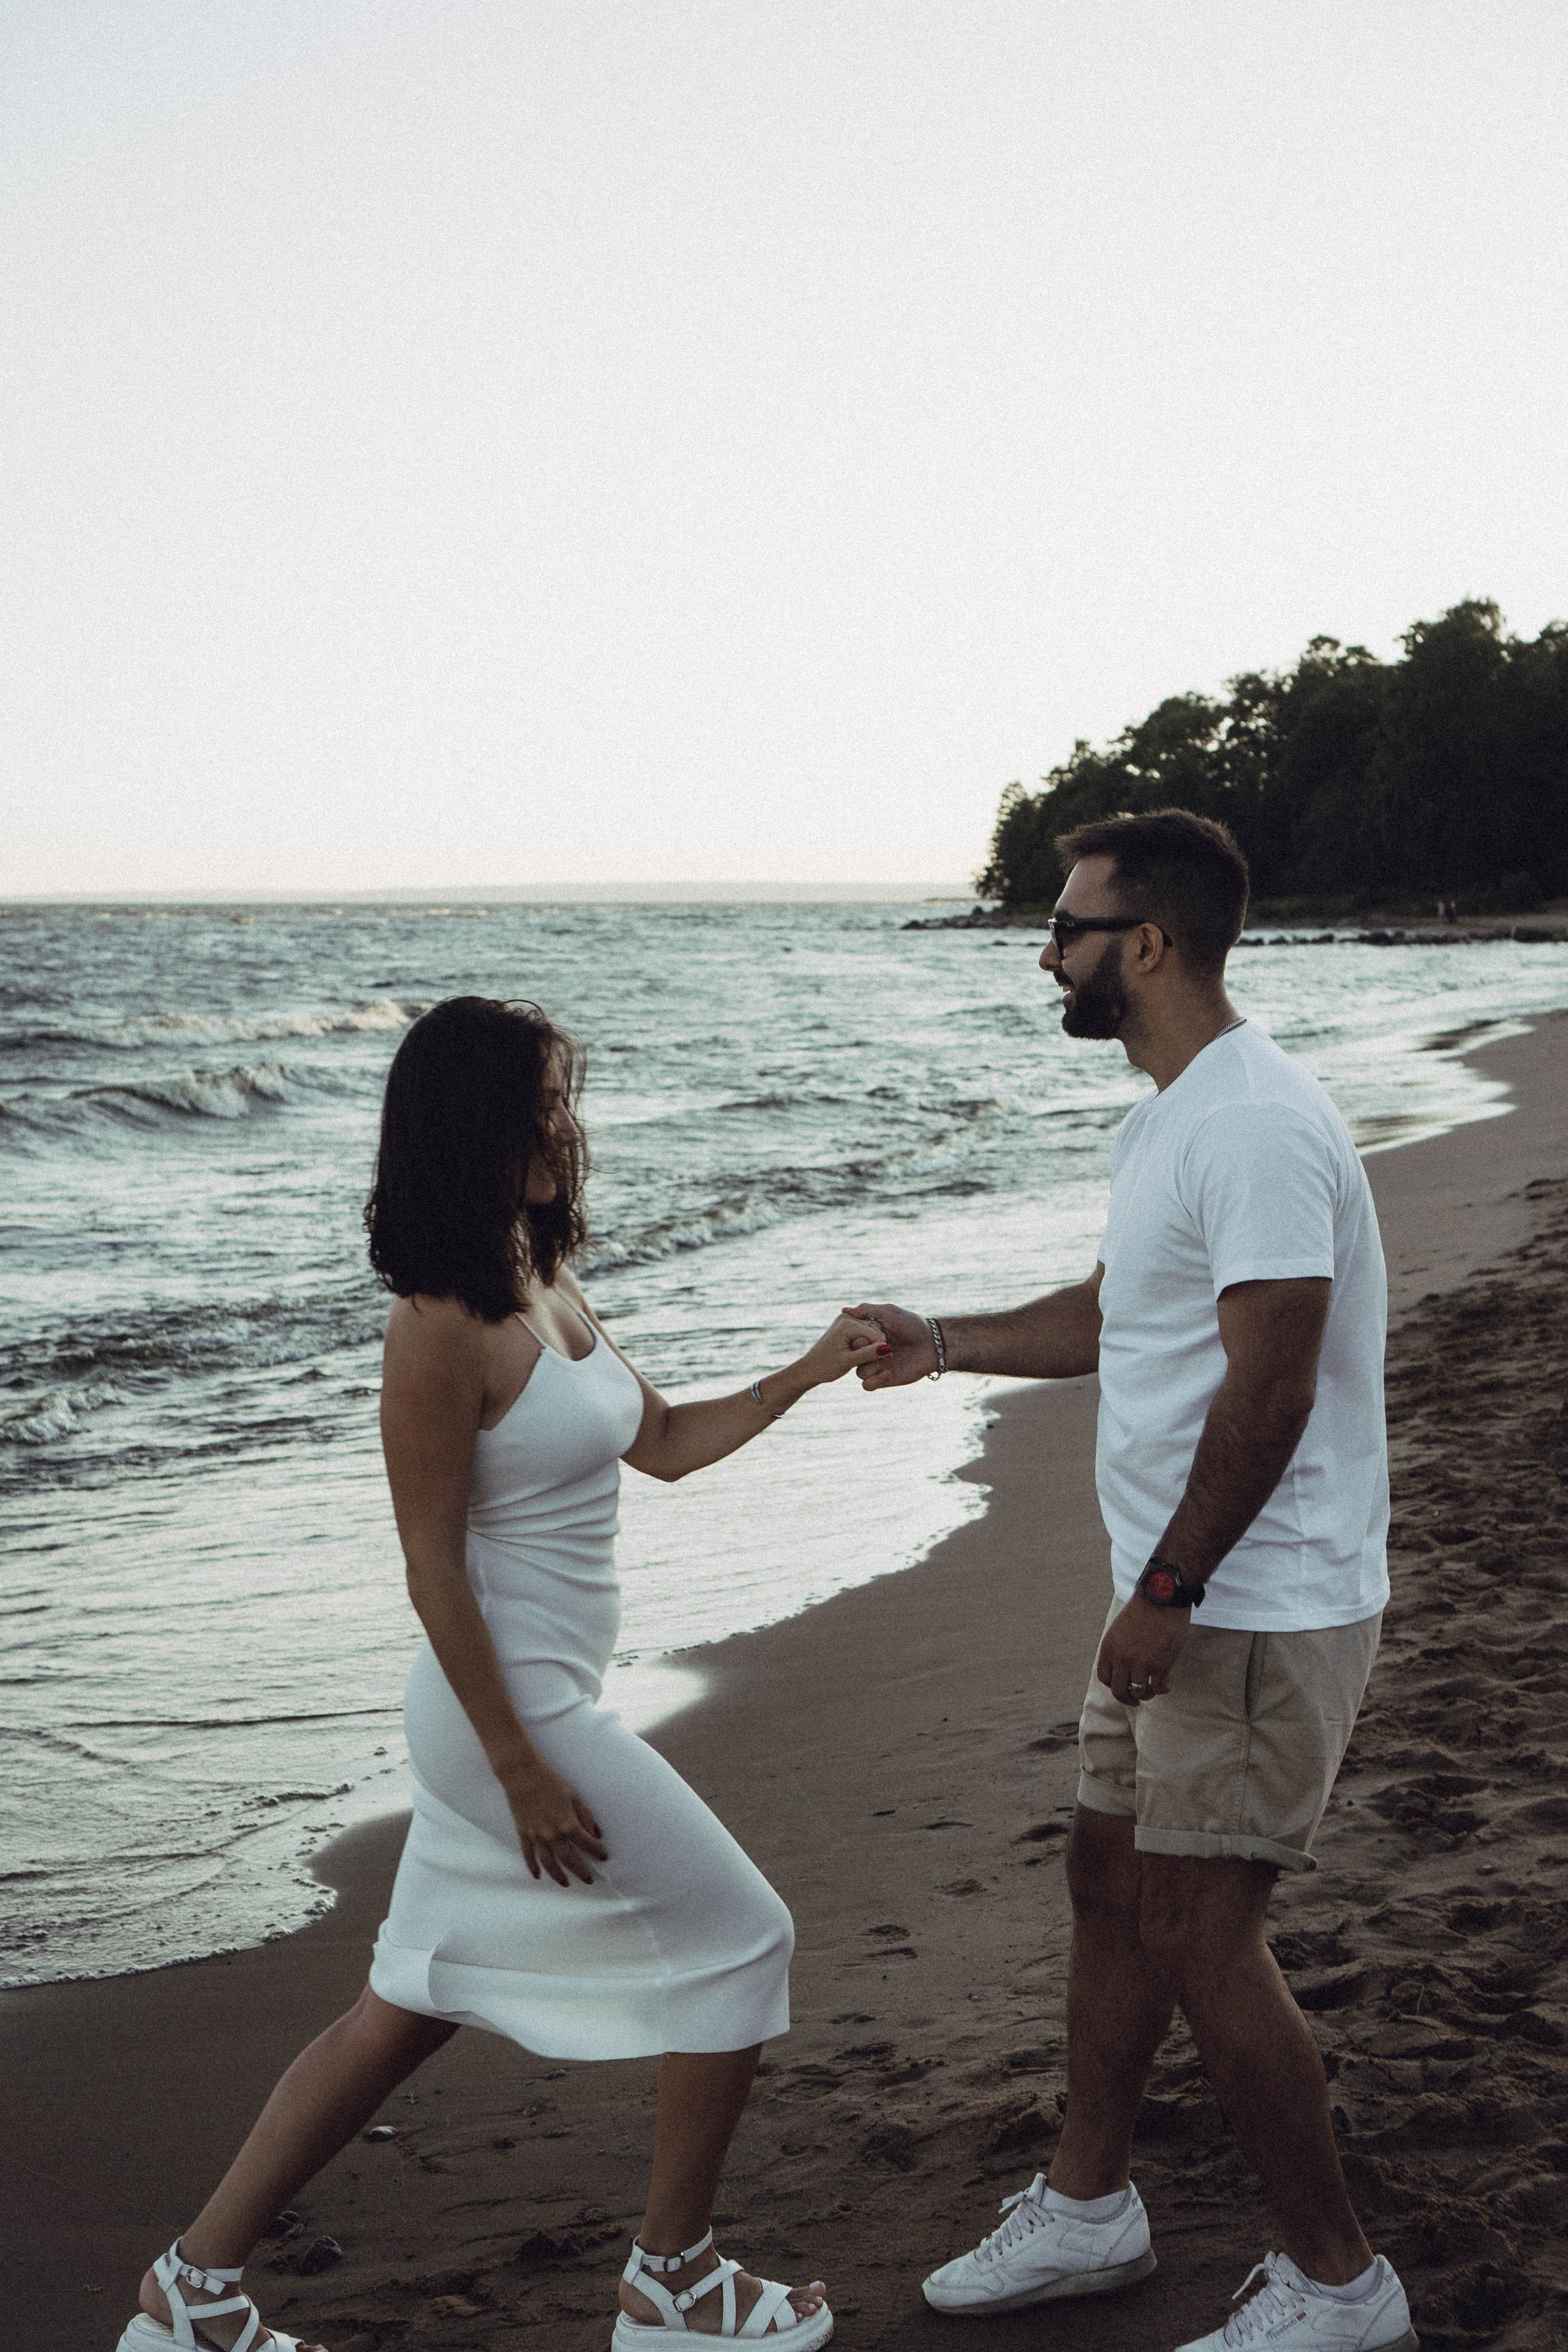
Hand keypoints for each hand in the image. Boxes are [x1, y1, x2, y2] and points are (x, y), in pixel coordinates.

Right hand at [497, 1755, 607, 1884]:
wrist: (522, 1774)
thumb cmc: (550, 1781)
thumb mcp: (574, 1796)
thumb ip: (586, 1816)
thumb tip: (596, 1833)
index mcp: (567, 1823)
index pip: (587, 1844)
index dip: (597, 1851)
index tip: (604, 1856)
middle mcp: (552, 1834)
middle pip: (569, 1860)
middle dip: (581, 1871)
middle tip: (589, 1880)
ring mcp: (536, 1836)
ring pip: (548, 1863)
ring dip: (558, 1876)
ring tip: (566, 1883)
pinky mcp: (523, 1833)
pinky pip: (528, 1856)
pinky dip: (533, 1868)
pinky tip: (538, 1876)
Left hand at [797, 1311, 888, 1386]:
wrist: (810, 1367)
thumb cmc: (826, 1366)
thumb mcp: (848, 1362)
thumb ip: (868, 1354)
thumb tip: (887, 1348)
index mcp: (847, 1323)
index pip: (877, 1335)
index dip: (878, 1351)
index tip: (868, 1363)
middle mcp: (848, 1317)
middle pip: (876, 1332)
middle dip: (874, 1348)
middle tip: (859, 1361)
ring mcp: (848, 1319)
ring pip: (873, 1333)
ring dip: (870, 1347)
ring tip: (856, 1359)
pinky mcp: (849, 1325)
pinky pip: (866, 1334)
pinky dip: (866, 1345)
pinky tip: (856, 1354)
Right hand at [842, 1301, 934, 1388]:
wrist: (933, 1345)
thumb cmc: (913, 1325)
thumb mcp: (889, 1312)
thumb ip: (867, 1310)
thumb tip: (844, 1310)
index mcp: (868, 1336)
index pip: (851, 1340)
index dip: (858, 1338)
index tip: (872, 1334)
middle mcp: (870, 1352)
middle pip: (852, 1357)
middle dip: (865, 1353)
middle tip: (885, 1345)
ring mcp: (876, 1366)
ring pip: (859, 1372)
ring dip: (872, 1365)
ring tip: (891, 1357)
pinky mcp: (884, 1379)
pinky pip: (867, 1385)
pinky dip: (874, 1380)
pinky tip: (888, 1372)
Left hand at [1095, 1596, 1190, 1705]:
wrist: (1162, 1598)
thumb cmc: (1143, 1609)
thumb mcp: (1120, 1628)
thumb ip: (1119, 1648)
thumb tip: (1123, 1667)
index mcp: (1109, 1648)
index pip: (1104, 1677)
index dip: (1114, 1684)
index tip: (1123, 1686)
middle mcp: (1122, 1659)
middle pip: (1119, 1690)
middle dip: (1127, 1698)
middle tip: (1136, 1700)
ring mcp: (1141, 1664)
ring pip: (1140, 1692)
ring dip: (1148, 1693)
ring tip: (1154, 1688)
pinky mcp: (1161, 1666)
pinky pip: (1160, 1688)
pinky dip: (1164, 1688)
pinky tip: (1168, 1681)